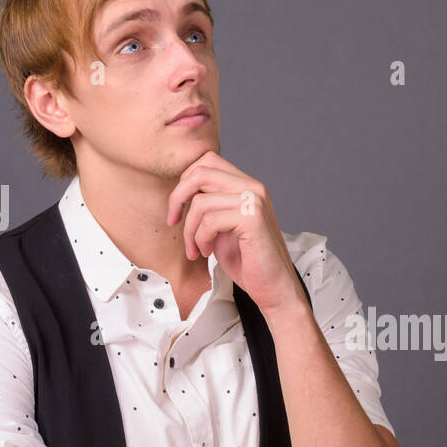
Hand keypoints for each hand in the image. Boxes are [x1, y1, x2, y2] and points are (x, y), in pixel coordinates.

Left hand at [165, 151, 306, 317]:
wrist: (273, 286)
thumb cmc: (247, 260)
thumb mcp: (222, 226)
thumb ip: (209, 204)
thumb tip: (180, 191)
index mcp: (247, 185)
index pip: (208, 161)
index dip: (185, 181)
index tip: (177, 209)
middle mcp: (253, 187)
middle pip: (200, 172)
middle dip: (177, 198)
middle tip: (173, 222)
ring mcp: (254, 200)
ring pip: (201, 201)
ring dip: (189, 230)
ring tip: (195, 249)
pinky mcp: (252, 218)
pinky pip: (209, 221)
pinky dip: (201, 239)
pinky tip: (207, 252)